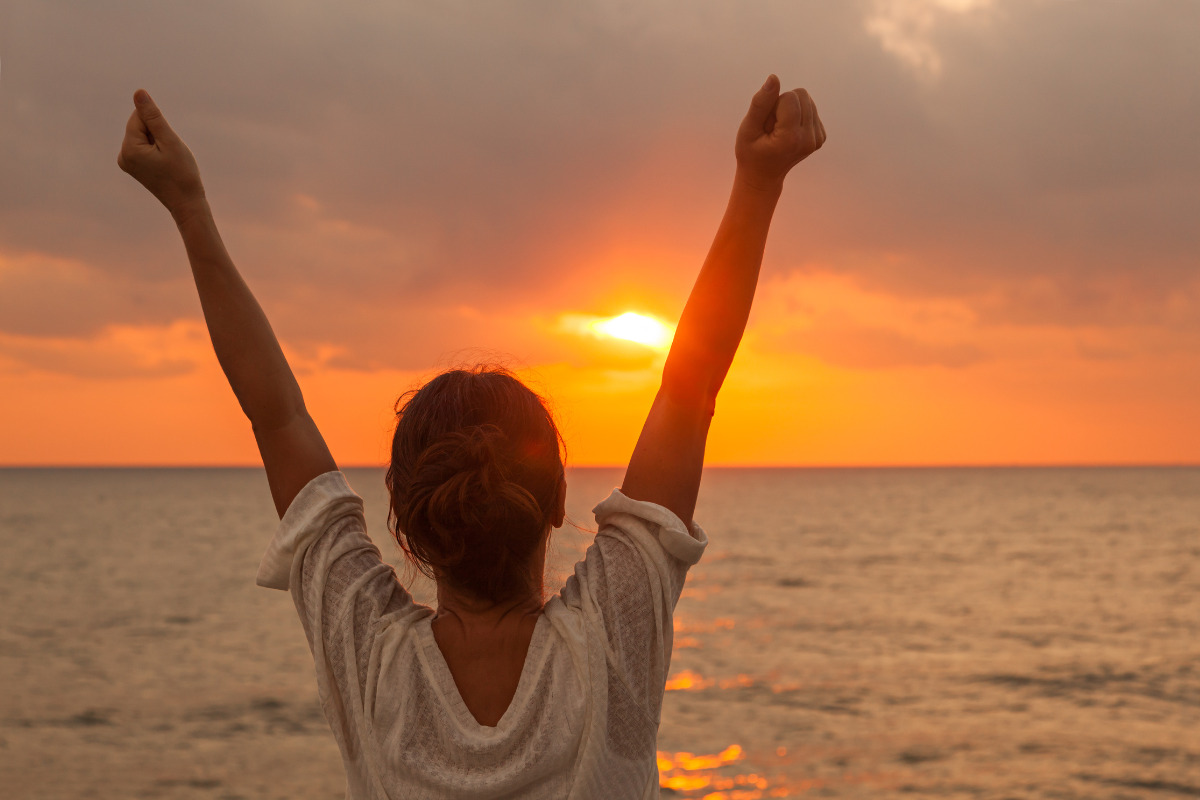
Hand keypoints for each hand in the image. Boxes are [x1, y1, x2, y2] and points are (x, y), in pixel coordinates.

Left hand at [117, 89, 205, 220]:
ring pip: (143, 136)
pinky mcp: (133, 166)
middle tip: (170, 157)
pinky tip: (164, 166)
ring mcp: (126, 162)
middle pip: (140, 126)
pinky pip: (144, 147)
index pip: (139, 117)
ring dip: (159, 143)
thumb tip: (138, 92)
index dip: (159, 126)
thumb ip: (153, 116)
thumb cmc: (182, 173)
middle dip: (158, 134)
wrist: (187, 204)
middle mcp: (122, 155)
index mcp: (129, 148)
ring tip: (168, 162)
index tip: (169, 146)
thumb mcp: (169, 141)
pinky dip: (157, 151)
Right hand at [734, 75, 825, 190]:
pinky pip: (811, 109)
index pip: (789, 97)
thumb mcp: (748, 129)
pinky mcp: (821, 137)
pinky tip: (788, 132)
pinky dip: (798, 116)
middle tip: (773, 126)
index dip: (774, 105)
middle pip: (802, 95)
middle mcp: (809, 138)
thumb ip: (761, 103)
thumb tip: (774, 78)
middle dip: (784, 104)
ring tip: (779, 130)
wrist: (763, 176)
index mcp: (791, 138)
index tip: (767, 124)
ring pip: (807, 100)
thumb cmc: (751, 153)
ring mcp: (817, 139)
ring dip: (791, 109)